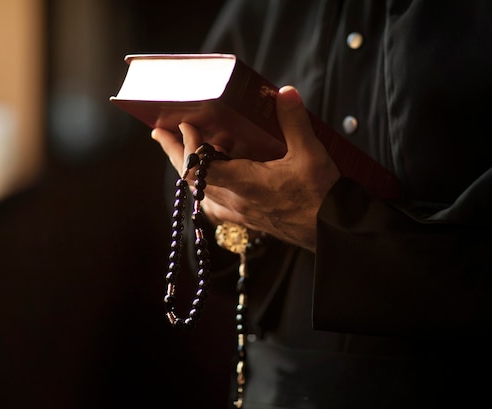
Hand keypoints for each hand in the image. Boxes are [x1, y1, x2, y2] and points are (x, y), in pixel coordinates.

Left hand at [152, 86, 339, 251]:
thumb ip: (294, 121)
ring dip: (189, 170)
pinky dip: (207, 187)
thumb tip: (284, 93)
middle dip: (175, 153)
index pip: (199, 169)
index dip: (186, 146)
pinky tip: (213, 179)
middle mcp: (235, 201)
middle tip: (161, 133)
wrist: (331, 233)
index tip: (185, 125)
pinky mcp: (248, 219)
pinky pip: (216, 204)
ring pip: (202, 192)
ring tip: (184, 151)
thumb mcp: (311, 154)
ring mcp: (240, 213)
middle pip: (191, 180)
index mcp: (245, 184)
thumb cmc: (321, 197)